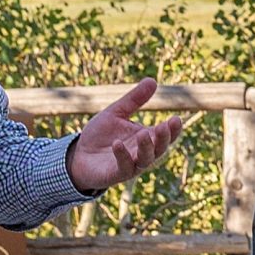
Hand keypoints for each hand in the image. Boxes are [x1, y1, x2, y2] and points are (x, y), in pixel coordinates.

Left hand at [68, 78, 193, 192]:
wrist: (79, 155)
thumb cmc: (100, 135)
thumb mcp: (117, 112)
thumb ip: (135, 100)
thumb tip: (153, 80)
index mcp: (146, 138)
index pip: (165, 135)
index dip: (173, 129)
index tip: (175, 119)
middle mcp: (142, 153)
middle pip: (160, 148)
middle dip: (164, 138)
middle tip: (165, 126)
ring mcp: (131, 165)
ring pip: (146, 160)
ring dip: (146, 147)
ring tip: (143, 134)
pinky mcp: (116, 174)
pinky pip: (124, 167)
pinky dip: (122, 156)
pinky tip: (117, 144)